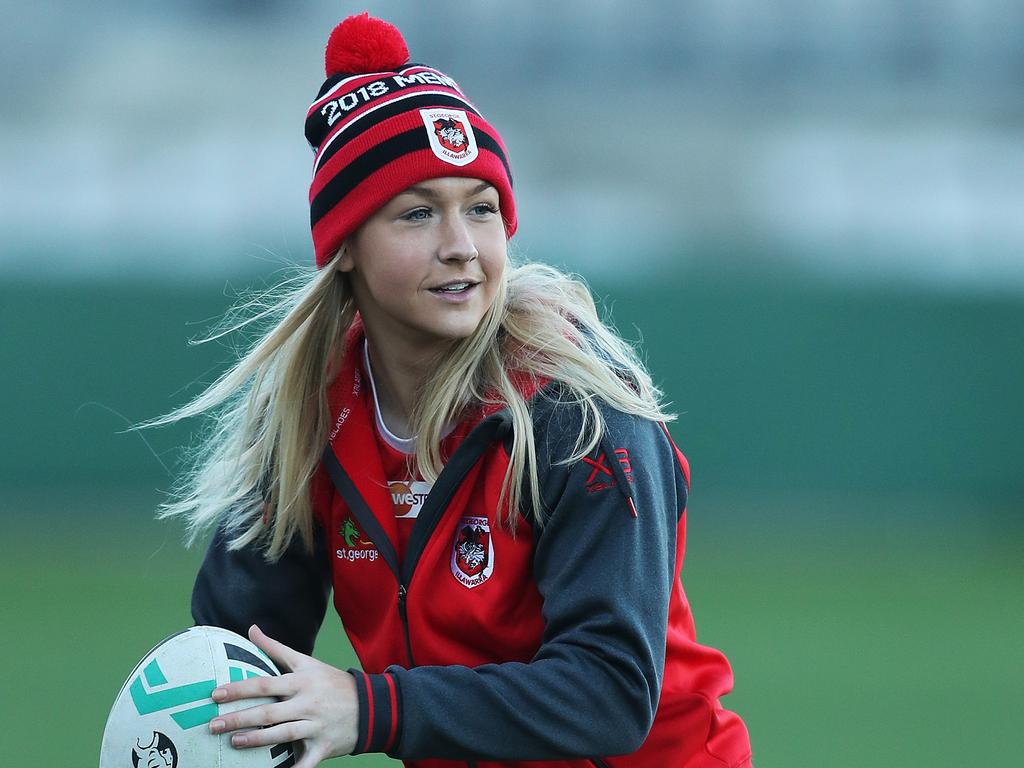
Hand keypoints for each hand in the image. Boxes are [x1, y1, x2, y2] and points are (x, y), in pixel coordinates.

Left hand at [208, 624, 358, 766]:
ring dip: (257, 740)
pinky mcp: (324, 747)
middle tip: (214, 724)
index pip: (265, 684)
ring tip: (234, 742)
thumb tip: (252, 629)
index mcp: (302, 682)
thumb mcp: (307, 662)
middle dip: (240, 718)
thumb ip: (276, 648)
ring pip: (283, 735)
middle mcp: (308, 703)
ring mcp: (316, 726)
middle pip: (269, 711)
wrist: (370, 705)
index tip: (216, 694)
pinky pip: (306, 762)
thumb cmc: (332, 682)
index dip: (240, 689)